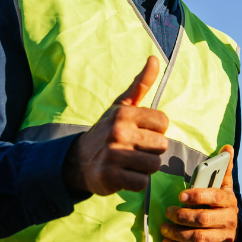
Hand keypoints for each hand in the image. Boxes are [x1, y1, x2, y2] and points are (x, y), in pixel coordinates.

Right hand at [63, 57, 168, 196]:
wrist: (77, 161)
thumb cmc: (107, 130)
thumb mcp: (122, 105)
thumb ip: (141, 84)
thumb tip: (154, 59)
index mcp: (124, 113)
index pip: (163, 122)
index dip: (156, 130)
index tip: (141, 132)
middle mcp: (118, 132)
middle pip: (161, 145)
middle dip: (151, 150)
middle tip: (134, 149)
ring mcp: (113, 155)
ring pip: (154, 165)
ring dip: (145, 167)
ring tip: (130, 162)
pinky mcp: (110, 177)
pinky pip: (142, 182)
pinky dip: (136, 182)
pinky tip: (124, 174)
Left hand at [160, 145, 238, 241]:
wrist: (233, 233)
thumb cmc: (222, 205)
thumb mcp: (225, 187)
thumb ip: (223, 169)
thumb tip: (227, 147)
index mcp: (229, 201)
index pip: (215, 196)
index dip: (197, 196)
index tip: (180, 195)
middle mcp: (229, 219)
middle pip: (203, 219)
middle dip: (182, 216)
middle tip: (167, 212)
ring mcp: (223, 237)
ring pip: (199, 237)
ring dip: (178, 233)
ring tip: (164, 228)